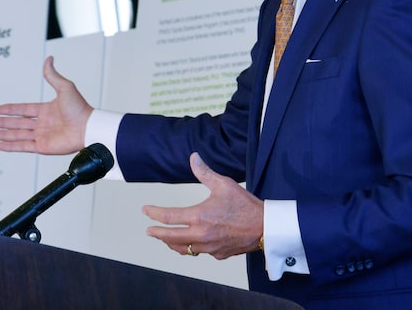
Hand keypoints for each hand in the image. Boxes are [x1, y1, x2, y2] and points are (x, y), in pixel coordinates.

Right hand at [0, 56, 91, 154]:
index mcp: (47, 110)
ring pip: (17, 135)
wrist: (88, 127)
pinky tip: (0, 145)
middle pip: (17, 123)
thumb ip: (52, 75)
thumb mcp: (65, 87)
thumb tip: (48, 59)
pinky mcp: (42, 147)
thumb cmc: (80, 108)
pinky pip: (23, 146)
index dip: (11, 109)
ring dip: (3, 134)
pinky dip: (11, 146)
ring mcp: (42, 136)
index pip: (24, 109)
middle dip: (2, 122)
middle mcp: (43, 123)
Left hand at [143, 152, 262, 258]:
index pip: (168, 217)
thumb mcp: (224, 184)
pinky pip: (200, 253)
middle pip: (170, 238)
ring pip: (184, 249)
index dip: (154, 213)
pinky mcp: (219, 254)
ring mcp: (210, 248)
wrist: (266, 227)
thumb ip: (204, 172)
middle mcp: (201, 235)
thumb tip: (193, 157)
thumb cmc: (246, 206)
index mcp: (199, 217)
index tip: (145, 211)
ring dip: (172, 243)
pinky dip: (191, 248)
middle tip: (149, 231)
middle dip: (157, 234)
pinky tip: (191, 243)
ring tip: (166, 239)